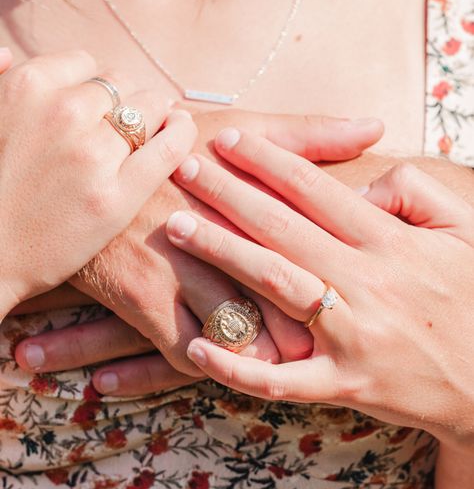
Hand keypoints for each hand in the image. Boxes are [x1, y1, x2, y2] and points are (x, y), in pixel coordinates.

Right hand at [0, 48, 196, 316]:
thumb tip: (8, 51)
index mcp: (29, 87)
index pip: (86, 64)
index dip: (93, 87)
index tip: (93, 107)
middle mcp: (64, 113)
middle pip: (122, 84)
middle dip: (124, 102)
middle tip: (121, 126)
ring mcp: (94, 155)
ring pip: (151, 109)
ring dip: (154, 116)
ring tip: (152, 131)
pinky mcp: (118, 197)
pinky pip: (169, 147)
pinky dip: (181, 134)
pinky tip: (182, 131)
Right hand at [14, 112, 382, 387]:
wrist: (84, 158)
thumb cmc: (171, 142)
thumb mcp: (235, 128)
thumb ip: (307, 135)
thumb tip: (374, 127)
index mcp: (252, 195)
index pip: (310, 250)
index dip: (337, 282)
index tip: (350, 296)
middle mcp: (219, 236)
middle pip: (279, 302)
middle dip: (307, 330)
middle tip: (326, 342)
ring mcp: (178, 270)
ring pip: (238, 336)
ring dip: (262, 354)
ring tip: (281, 359)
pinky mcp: (142, 298)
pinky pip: (188, 352)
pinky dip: (211, 362)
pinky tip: (225, 357)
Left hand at [165, 128, 473, 452]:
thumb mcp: (464, 232)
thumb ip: (417, 193)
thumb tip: (365, 183)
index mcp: (392, 242)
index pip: (318, 190)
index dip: (269, 160)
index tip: (228, 139)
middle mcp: (367, 283)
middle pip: (283, 228)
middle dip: (228, 193)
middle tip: (182, 167)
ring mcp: (353, 337)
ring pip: (275, 287)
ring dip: (221, 253)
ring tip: (176, 227)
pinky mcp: (345, 386)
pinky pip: (282, 380)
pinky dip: (237, 366)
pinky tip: (197, 349)